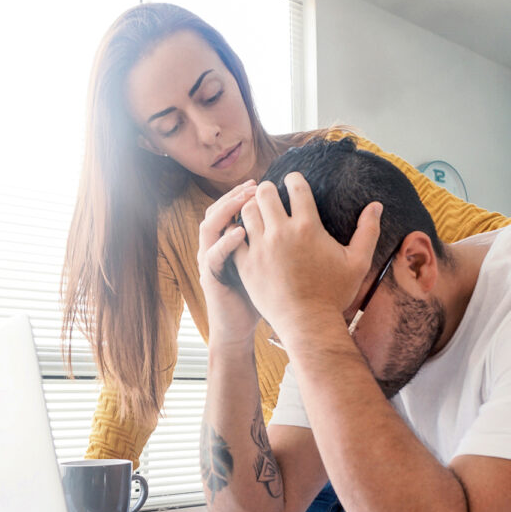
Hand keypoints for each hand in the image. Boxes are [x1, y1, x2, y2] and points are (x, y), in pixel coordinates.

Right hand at [197, 180, 261, 345]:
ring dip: (226, 209)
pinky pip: (213, 255)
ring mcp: (210, 261)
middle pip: (217, 208)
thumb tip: (301, 223)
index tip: (264, 183)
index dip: (244, 193)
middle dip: (236, 194)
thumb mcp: (265, 264)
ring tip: (245, 200)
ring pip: (209, 225)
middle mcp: (215, 246)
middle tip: (256, 185)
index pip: (231, 208)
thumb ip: (272, 243)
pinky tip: (241, 233)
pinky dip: (225, 242)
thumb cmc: (257, 296)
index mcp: (228, 241)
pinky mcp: (211, 278)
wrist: (238, 328)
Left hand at [233, 173, 380, 339]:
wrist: (307, 323)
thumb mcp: (358, 262)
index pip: (296, 187)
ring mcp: (260, 248)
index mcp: (307, 227)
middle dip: (268, 189)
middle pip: (265, 193)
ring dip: (252, 207)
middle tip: (272, 194)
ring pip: (247, 211)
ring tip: (257, 211)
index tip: (293, 181)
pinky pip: (234, 237)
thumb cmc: (334, 294)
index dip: (294, 179)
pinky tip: (245, 233)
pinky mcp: (246, 264)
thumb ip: (368, 231)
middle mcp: (281, 233)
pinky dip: (238, 231)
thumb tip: (377, 205)